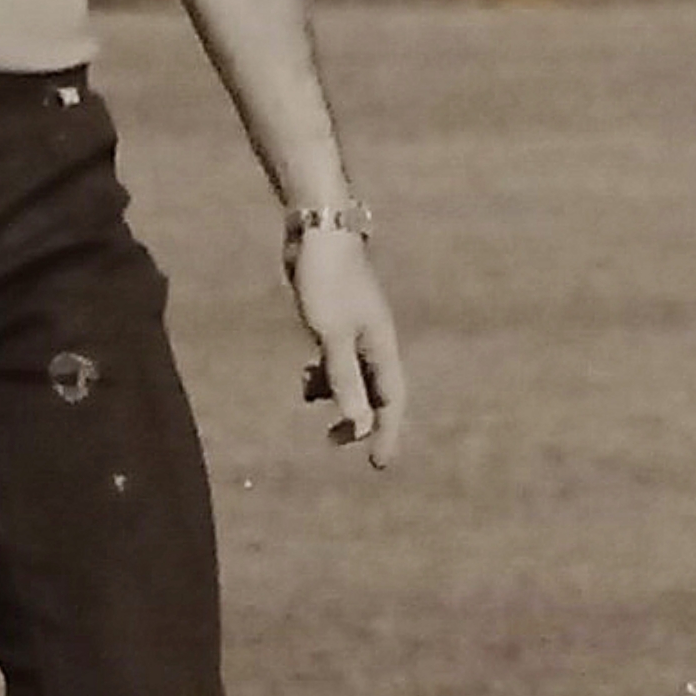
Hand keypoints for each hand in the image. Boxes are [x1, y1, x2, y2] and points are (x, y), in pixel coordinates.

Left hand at [288, 230, 405, 470]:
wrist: (317, 232)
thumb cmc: (326, 280)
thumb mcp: (331, 336)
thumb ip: (344, 379)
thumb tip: (359, 424)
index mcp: (382, 346)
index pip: (390, 401)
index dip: (385, 433)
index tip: (379, 464)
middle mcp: (374, 340)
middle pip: (374, 392)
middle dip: (359, 419)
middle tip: (333, 442)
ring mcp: (354, 329)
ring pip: (351, 375)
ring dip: (336, 394)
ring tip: (309, 398)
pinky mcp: (333, 318)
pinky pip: (334, 358)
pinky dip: (322, 373)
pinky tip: (304, 377)